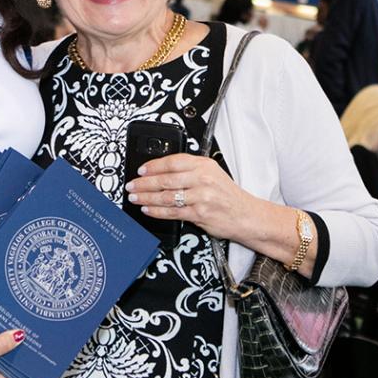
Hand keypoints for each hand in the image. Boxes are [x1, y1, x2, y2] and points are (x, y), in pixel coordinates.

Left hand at [126, 153, 263, 241]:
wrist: (245, 215)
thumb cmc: (227, 195)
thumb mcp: (212, 173)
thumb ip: (190, 170)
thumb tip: (161, 171)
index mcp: (204, 165)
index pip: (173, 161)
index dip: (153, 166)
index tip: (141, 169)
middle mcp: (202, 179)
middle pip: (166, 179)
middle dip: (144, 183)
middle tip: (131, 185)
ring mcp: (201, 197)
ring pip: (166, 196)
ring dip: (146, 197)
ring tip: (135, 198)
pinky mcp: (199, 214)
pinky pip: (172, 212)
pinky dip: (157, 211)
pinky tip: (148, 209)